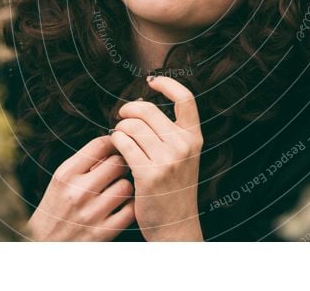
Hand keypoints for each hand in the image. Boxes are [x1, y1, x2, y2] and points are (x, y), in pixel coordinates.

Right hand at [26, 135, 134, 240]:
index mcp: (65, 174)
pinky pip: (130, 210)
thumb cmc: (56, 207)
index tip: (118, 145)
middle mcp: (77, 192)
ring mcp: (91, 214)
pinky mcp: (102, 233)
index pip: (100, 145)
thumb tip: (115, 142)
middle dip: (122, 163)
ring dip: (126, 185)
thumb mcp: (62, 179)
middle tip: (120, 169)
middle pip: (118, 163)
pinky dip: (130, 206)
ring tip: (118, 189)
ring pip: (127, 186)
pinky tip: (122, 206)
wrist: (43, 244)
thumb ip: (85, 161)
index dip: (114, 142)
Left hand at [109, 75, 204, 240]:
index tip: (152, 81)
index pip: (185, 98)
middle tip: (121, 117)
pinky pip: (123, 144)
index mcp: (194, 138)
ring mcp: (167, 160)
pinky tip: (116, 148)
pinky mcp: (148, 174)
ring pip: (131, 126)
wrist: (176, 227)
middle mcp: (184, 146)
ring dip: (119, 128)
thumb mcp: (185, 157)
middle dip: (129, 110)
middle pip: (147, 110)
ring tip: (119, 137)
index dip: (167, 84)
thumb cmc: (175, 189)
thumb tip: (142, 104)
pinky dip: (115, 141)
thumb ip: (172, 132)